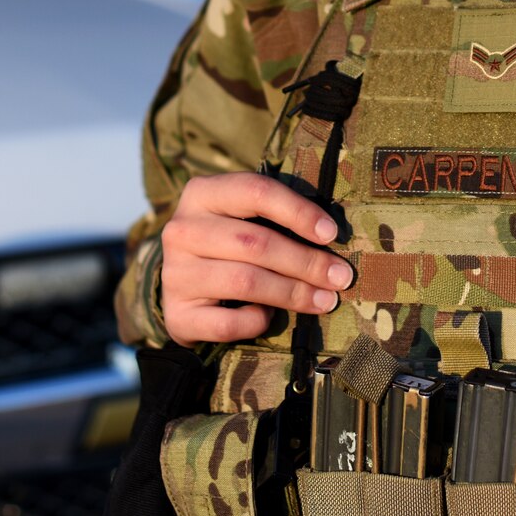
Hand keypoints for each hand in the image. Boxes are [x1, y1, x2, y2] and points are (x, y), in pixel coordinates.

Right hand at [159, 171, 352, 345]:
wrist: (182, 288)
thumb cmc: (228, 245)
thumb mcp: (243, 218)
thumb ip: (277, 219)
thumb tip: (331, 236)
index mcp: (202, 193)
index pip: (256, 192)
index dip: (298, 212)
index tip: (331, 233)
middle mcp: (182, 230)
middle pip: (255, 242)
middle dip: (306, 261)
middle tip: (341, 277)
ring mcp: (175, 273)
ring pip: (246, 282)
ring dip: (294, 293)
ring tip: (325, 300)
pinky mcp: (177, 314)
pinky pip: (229, 323)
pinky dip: (258, 321)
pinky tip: (269, 316)